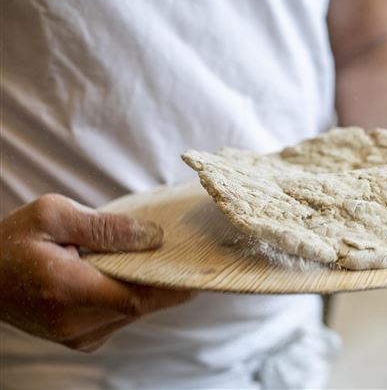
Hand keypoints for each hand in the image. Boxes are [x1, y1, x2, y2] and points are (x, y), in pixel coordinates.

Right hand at [0, 194, 194, 351]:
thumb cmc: (12, 240)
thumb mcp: (53, 215)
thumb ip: (106, 227)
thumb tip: (154, 236)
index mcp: (68, 290)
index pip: (138, 296)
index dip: (173, 285)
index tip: (201, 269)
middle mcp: (74, 323)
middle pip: (140, 306)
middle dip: (165, 281)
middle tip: (186, 255)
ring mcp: (76, 336)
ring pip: (133, 313)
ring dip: (148, 288)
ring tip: (156, 258)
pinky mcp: (79, 339)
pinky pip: (120, 317)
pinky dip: (131, 297)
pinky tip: (127, 274)